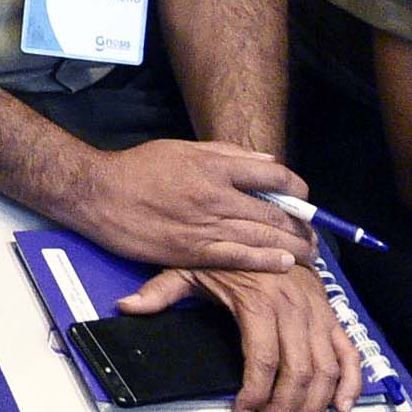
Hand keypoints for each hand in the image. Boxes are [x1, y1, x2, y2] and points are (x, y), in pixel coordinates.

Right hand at [60, 137, 314, 274]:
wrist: (97, 193)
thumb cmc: (137, 168)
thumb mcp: (181, 149)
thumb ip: (225, 154)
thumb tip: (266, 162)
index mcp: (215, 167)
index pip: (274, 178)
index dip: (297, 191)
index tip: (303, 200)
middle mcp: (216, 195)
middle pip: (276, 213)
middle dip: (302, 227)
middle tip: (314, 236)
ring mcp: (205, 224)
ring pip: (263, 237)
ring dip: (292, 247)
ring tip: (308, 254)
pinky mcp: (191, 249)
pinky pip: (238, 256)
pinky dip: (265, 260)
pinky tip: (283, 263)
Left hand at [116, 264, 361, 411]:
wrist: (267, 227)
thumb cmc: (224, 253)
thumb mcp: (188, 265)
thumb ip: (160, 291)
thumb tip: (125, 307)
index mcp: (259, 302)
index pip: (262, 360)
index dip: (254, 394)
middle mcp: (294, 310)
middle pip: (298, 372)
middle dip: (282, 407)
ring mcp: (319, 314)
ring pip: (325, 369)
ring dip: (312, 403)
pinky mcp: (334, 315)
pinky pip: (350, 353)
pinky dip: (351, 383)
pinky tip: (342, 407)